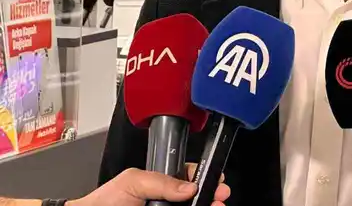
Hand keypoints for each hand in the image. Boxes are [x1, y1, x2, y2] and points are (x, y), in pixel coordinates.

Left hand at [68, 168, 230, 205]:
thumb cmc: (106, 200)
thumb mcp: (135, 181)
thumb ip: (162, 181)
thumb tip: (189, 187)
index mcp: (162, 183)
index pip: (190, 177)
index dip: (205, 178)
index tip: (217, 181)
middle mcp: (167, 200)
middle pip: (196, 197)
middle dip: (211, 195)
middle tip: (220, 196)